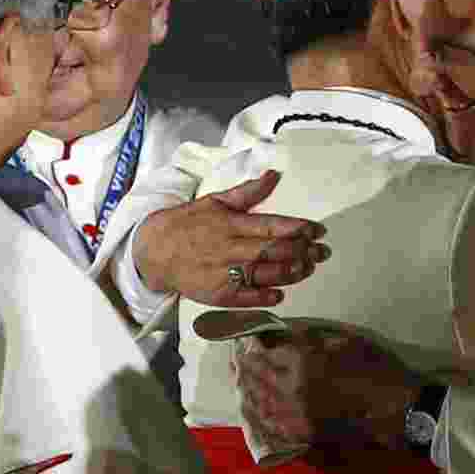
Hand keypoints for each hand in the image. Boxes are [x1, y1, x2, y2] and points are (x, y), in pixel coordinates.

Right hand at [132, 170, 330, 306]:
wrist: (153, 251)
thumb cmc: (188, 223)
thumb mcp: (215, 201)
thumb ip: (247, 192)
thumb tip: (273, 175)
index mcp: (231, 224)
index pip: (270, 226)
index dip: (296, 229)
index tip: (316, 230)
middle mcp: (230, 249)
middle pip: (273, 251)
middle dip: (301, 252)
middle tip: (321, 252)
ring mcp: (224, 273)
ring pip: (264, 274)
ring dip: (289, 273)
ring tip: (307, 269)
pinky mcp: (218, 294)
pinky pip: (246, 298)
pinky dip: (264, 297)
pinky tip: (280, 295)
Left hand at [234, 323, 423, 449]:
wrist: (399, 411)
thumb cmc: (376, 370)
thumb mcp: (345, 341)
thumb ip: (310, 338)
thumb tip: (283, 333)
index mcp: (302, 362)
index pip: (264, 351)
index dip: (252, 344)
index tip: (245, 340)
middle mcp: (292, 390)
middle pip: (256, 377)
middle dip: (245, 367)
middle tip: (237, 361)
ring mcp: (296, 417)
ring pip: (260, 402)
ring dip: (248, 391)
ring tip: (242, 383)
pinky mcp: (304, 436)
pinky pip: (273, 425)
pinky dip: (260, 415)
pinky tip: (256, 410)